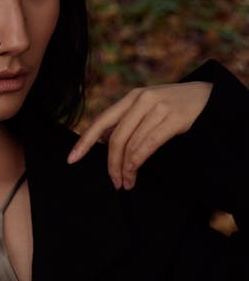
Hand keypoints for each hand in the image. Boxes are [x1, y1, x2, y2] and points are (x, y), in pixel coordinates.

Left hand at [66, 81, 212, 188]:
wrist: (209, 96)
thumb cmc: (173, 107)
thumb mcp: (147, 107)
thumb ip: (126, 121)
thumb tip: (101, 142)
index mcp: (131, 98)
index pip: (101, 121)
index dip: (84, 142)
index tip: (71, 159)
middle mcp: (142, 100)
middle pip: (115, 138)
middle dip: (111, 165)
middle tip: (113, 183)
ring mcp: (158, 108)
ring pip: (131, 145)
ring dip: (126, 169)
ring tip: (126, 184)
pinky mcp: (174, 118)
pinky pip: (148, 145)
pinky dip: (137, 163)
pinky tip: (135, 174)